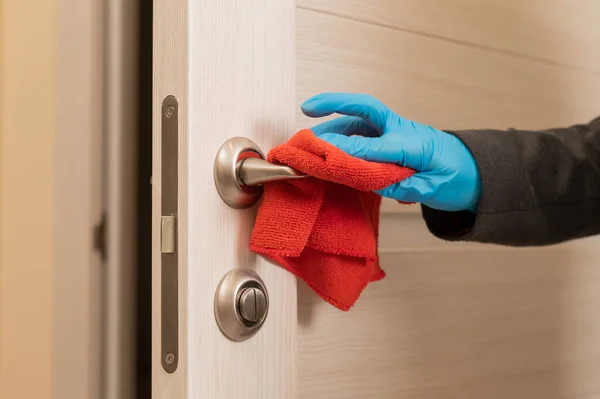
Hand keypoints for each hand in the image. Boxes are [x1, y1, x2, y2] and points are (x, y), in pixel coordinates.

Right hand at [301, 93, 481, 211]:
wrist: (476, 173)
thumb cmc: (457, 179)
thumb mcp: (437, 188)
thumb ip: (409, 186)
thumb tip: (380, 183)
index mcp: (414, 144)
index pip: (375, 146)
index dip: (349, 150)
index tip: (323, 154)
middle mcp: (402, 132)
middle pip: (365, 111)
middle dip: (334, 106)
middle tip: (307, 110)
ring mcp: (396, 133)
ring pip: (360, 121)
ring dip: (333, 124)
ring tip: (311, 137)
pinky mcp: (392, 139)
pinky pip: (363, 131)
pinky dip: (343, 133)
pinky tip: (329, 144)